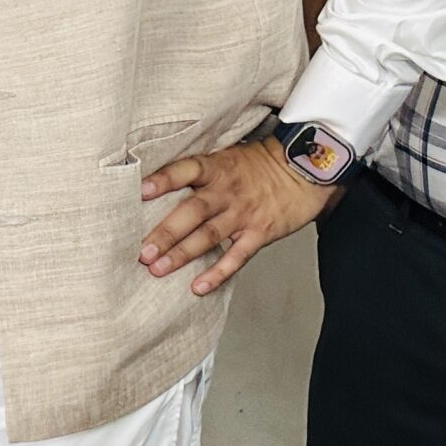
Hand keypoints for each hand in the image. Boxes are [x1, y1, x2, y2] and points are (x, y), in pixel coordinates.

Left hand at [140, 139, 339, 294]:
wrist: (306, 170)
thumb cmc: (259, 165)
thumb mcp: (227, 157)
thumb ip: (198, 172)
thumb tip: (155, 184)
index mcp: (216, 168)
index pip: (185, 171)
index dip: (163, 180)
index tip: (140, 192)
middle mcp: (227, 191)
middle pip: (192, 211)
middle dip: (165, 232)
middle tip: (142, 251)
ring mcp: (243, 214)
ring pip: (208, 236)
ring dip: (182, 254)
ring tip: (157, 269)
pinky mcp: (260, 233)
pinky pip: (236, 256)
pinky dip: (218, 273)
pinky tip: (198, 287)